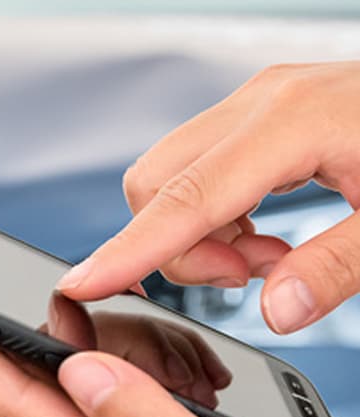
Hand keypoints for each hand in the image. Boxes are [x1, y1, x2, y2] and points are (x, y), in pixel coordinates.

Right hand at [56, 61, 359, 333]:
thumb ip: (337, 267)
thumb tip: (276, 312)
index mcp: (292, 121)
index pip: (184, 198)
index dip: (129, 249)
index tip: (82, 285)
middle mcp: (258, 104)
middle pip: (155, 184)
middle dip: (179, 247)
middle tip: (246, 276)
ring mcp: (253, 105)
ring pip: (168, 180)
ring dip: (197, 234)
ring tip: (264, 257)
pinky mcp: (254, 117)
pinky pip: (196, 172)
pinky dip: (212, 217)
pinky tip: (261, 233)